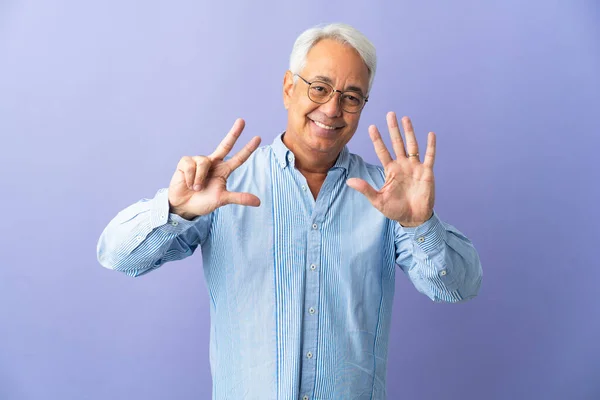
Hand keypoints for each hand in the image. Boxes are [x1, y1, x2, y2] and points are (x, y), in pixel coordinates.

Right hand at [168, 118, 261, 219]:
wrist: (184, 206)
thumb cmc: (203, 201)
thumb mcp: (222, 199)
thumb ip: (239, 198)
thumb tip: (259, 202)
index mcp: (223, 170)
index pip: (238, 158)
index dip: (248, 149)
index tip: (258, 138)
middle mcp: (213, 163)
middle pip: (225, 145)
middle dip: (234, 133)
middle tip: (242, 121)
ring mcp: (198, 161)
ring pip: (203, 162)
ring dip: (199, 179)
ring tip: (196, 189)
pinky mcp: (185, 162)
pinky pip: (190, 166)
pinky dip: (190, 178)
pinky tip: (188, 183)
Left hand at [347, 112, 434, 226]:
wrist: (413, 218)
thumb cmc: (395, 210)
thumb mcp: (378, 200)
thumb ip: (365, 189)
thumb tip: (349, 181)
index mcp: (390, 170)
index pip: (382, 151)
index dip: (377, 140)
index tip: (371, 127)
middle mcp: (402, 166)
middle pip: (397, 143)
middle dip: (393, 129)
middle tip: (390, 114)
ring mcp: (415, 167)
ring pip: (412, 145)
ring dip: (409, 132)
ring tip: (405, 119)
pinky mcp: (427, 172)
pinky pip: (429, 156)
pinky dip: (430, 146)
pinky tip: (430, 134)